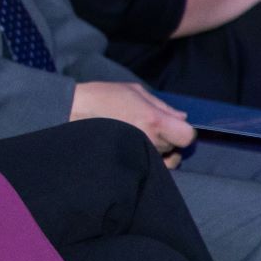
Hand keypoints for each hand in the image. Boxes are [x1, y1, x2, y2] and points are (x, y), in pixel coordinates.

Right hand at [71, 80, 195, 166]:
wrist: (74, 111)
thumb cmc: (103, 97)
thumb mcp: (135, 91)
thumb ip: (162, 105)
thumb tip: (181, 117)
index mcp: (154, 120)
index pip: (187, 136)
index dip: (183, 131)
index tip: (174, 126)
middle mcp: (150, 140)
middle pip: (175, 147)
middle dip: (168, 138)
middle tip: (151, 128)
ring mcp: (139, 153)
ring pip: (164, 158)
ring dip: (160, 150)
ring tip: (146, 140)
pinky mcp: (129, 161)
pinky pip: (152, 168)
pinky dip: (152, 162)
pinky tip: (143, 152)